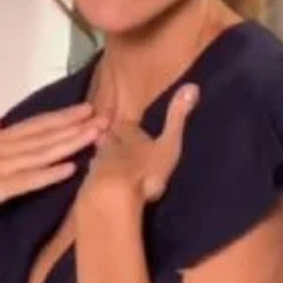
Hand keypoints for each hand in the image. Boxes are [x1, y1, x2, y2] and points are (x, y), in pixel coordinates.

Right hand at [0, 101, 107, 234]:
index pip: (33, 126)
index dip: (61, 117)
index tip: (89, 108)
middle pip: (42, 135)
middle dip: (74, 126)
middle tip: (106, 116)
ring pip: (40, 154)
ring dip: (69, 144)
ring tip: (96, 136)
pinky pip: (25, 182)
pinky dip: (48, 175)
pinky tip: (70, 169)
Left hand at [79, 83, 199, 207]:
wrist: (114, 196)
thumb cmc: (146, 169)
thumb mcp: (169, 143)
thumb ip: (177, 118)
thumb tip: (192, 85)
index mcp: (129, 135)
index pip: (125, 126)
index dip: (126, 128)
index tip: (126, 128)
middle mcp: (109, 146)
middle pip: (107, 139)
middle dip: (110, 141)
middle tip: (113, 144)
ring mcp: (96, 167)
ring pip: (98, 159)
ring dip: (103, 161)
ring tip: (109, 166)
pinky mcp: (90, 187)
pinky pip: (93, 181)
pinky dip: (97, 182)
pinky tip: (101, 188)